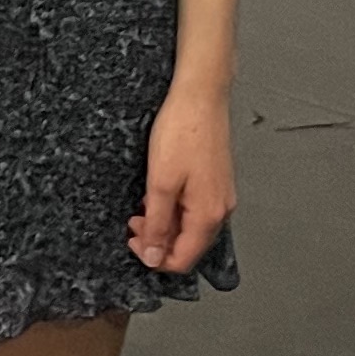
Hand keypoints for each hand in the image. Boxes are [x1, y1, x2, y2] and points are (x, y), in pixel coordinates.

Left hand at [129, 82, 235, 279]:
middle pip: (189, 245)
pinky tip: (159, 193)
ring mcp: (221, 195)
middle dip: (159, 240)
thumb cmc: (183, 131)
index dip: (154, 257)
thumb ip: (157, 224)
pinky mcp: (217, 181)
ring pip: (191, 227)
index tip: (133, 241)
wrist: (200, 95)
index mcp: (208, 215)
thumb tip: (154, 257)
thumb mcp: (160, 183)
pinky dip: (175, 209)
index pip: (183, 260)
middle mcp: (221, 209)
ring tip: (143, 205)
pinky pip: (195, 209)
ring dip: (165, 224)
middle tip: (133, 221)